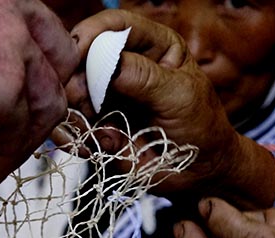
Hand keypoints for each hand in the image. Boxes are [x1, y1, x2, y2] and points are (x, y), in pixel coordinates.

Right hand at [0, 0, 78, 193]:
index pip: (46, 33)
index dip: (44, 69)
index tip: (31, 98)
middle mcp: (13, 18)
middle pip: (56, 71)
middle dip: (45, 108)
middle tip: (26, 137)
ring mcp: (12, 55)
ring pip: (46, 108)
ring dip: (24, 143)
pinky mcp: (1, 93)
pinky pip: (17, 139)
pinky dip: (0, 165)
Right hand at [66, 10, 274, 207]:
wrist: (201, 174)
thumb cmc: (202, 127)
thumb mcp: (181, 96)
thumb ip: (145, 77)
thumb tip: (107, 62)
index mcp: (152, 45)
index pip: (115, 25)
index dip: (93, 33)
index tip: (77, 52)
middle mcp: (125, 66)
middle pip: (84, 58)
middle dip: (76, 78)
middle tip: (80, 100)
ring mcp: (108, 96)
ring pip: (72, 94)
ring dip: (73, 112)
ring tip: (92, 131)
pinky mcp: (99, 125)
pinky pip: (74, 126)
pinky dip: (76, 137)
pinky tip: (94, 146)